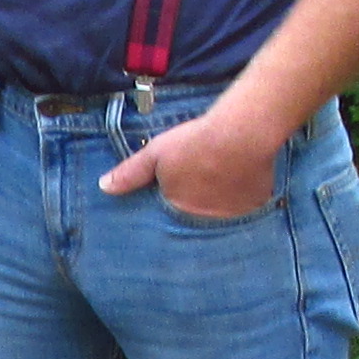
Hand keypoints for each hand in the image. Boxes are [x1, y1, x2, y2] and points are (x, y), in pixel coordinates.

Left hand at [99, 113, 278, 220]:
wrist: (241, 134)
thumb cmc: (195, 143)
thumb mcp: (156, 153)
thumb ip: (130, 173)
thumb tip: (104, 186)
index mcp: (176, 212)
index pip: (166, 224)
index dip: (167, 213)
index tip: (171, 204)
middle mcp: (203, 223)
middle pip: (193, 224)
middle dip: (192, 214)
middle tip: (197, 195)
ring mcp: (231, 219)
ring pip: (219, 220)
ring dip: (216, 210)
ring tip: (217, 191)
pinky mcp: (254, 210)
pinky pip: (243, 214)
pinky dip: (239, 204)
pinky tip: (238, 187)